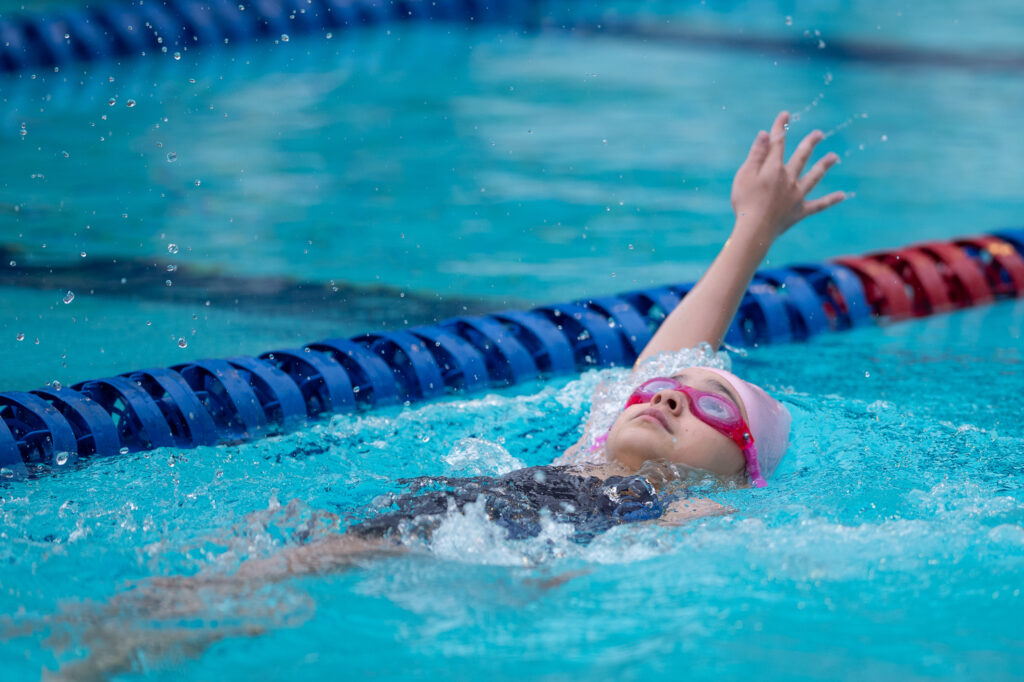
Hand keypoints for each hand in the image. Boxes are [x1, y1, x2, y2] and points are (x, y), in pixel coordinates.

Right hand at [730, 111, 845, 243]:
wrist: (754, 229)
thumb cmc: (745, 202)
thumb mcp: (744, 175)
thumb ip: (756, 154)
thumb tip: (766, 134)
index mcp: (773, 168)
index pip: (778, 143)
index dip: (781, 127)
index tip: (786, 114)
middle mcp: (789, 178)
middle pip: (801, 157)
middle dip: (810, 143)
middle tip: (819, 134)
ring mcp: (796, 195)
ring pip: (814, 177)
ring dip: (824, 165)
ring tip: (835, 157)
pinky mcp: (800, 211)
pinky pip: (818, 205)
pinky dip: (830, 200)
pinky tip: (843, 195)